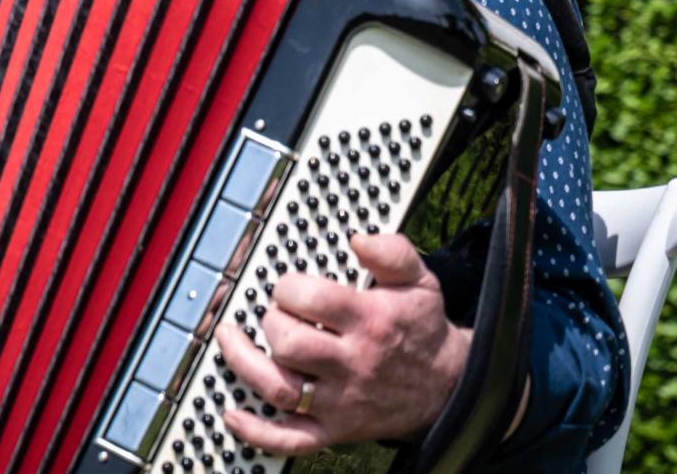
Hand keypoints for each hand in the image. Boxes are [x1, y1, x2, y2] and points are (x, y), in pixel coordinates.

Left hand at [216, 231, 469, 456]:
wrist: (447, 387)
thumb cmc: (420, 329)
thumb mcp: (420, 282)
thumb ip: (392, 253)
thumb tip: (359, 239)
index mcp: (368, 322)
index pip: (313, 300)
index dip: (288, 287)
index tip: (286, 286)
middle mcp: (351, 363)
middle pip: (290, 344)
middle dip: (270, 321)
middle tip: (271, 313)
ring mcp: (340, 401)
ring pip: (280, 388)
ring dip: (245, 363)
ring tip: (228, 339)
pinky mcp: (335, 429)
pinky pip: (291, 438)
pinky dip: (258, 432)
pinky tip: (233, 414)